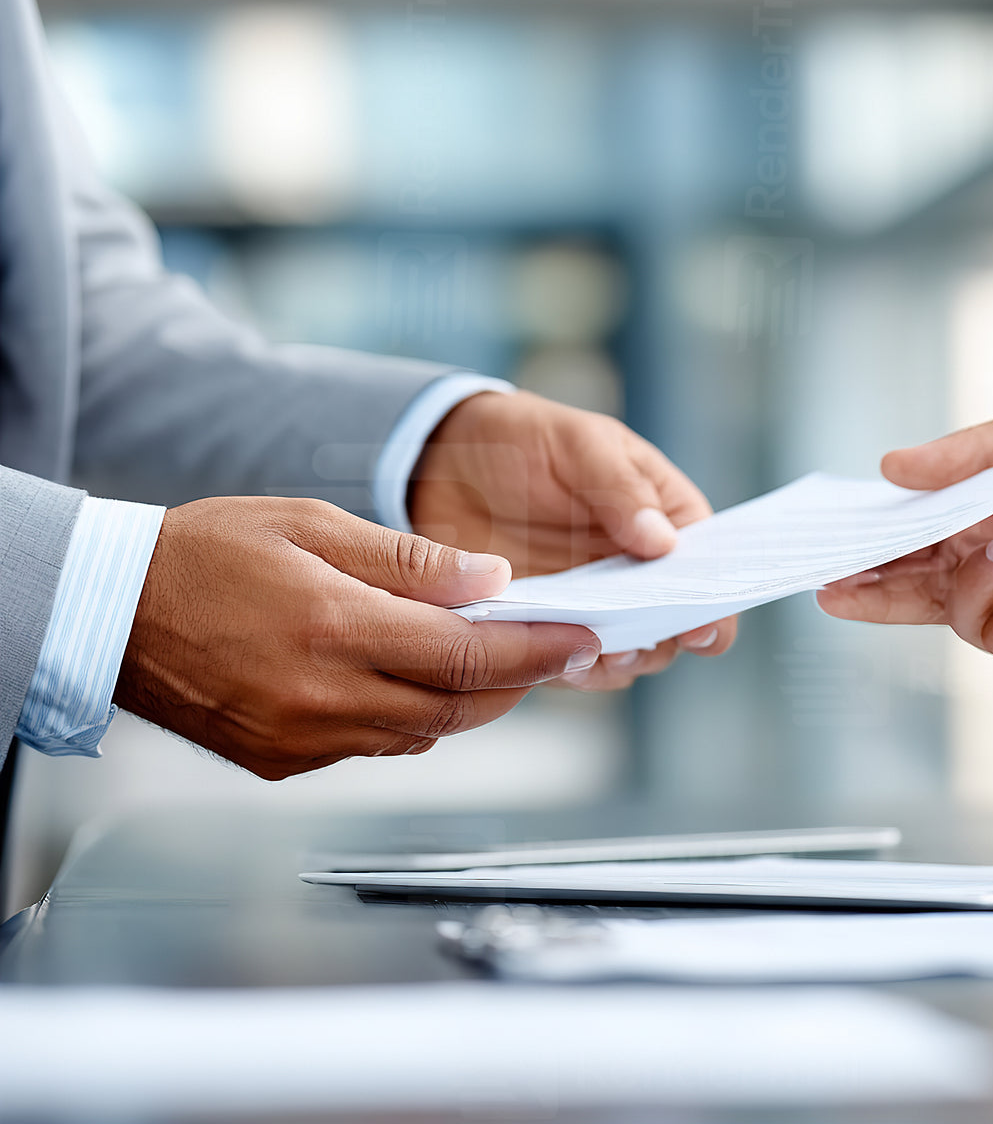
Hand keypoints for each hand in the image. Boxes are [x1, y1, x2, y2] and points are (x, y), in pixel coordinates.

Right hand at [114, 497, 601, 779]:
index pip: (467, 656)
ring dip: (472, 700)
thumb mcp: (311, 525)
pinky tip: (418, 681)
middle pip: (459, 706)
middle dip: (520, 680)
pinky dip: (414, 718)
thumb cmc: (207, 553)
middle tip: (559, 650)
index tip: (584, 640)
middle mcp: (322, 698)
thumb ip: (409, 560)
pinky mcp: (282, 763)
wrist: (112, 611)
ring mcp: (301, 740)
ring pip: (424, 733)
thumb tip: (493, 583)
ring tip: (500, 659)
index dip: (538, 652)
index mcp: (333, 628)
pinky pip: (376, 747)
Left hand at [407, 390, 736, 684]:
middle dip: (664, 638)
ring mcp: (594, 601)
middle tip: (640, 642)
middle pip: (674, 621)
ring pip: (628, 651)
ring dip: (619, 661)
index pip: (707, 563)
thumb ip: (621, 488)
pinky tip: (555, 659)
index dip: (713, 598)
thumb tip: (666, 542)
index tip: (704, 624)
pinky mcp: (547, 623)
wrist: (444, 458)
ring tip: (601, 655)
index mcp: (664, 515)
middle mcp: (637, 567)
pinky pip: (570, 659)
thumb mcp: (580, 444)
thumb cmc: (526, 438)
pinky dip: (569, 666)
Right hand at [817, 398, 992, 680]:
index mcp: (988, 513)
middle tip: (837, 586)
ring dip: (979, 578)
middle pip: (917, 590)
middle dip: (875, 589)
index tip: (823, 552)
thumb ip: (972, 454)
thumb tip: (889, 468)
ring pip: (964, 616)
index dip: (867, 547)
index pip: (911, 539)